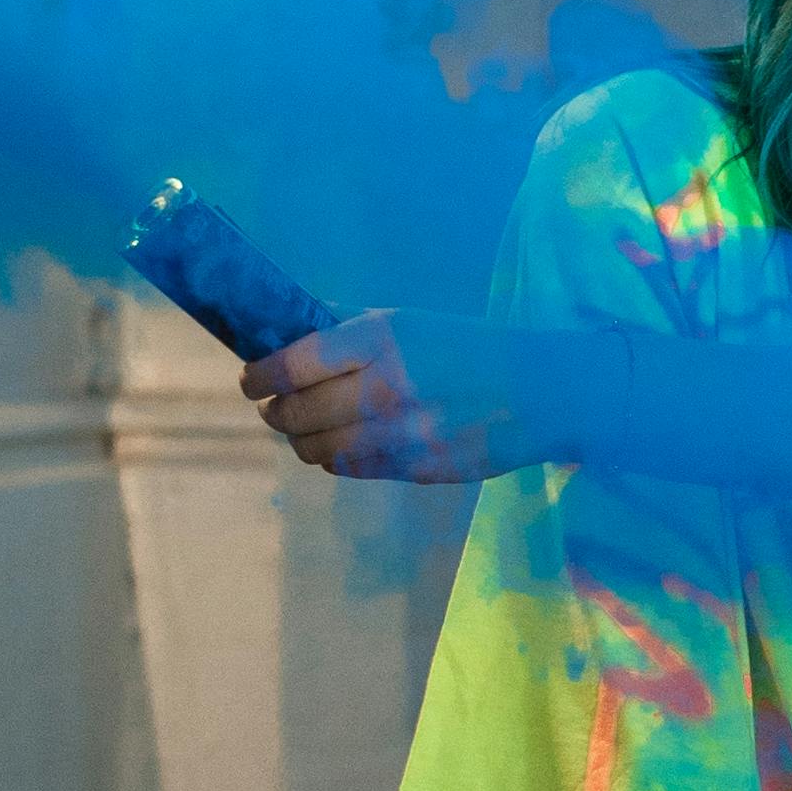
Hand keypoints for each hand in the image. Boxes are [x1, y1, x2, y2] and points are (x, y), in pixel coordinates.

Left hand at [243, 311, 488, 482]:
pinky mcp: (413, 470)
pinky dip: (333, 458)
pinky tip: (343, 443)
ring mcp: (399, 436)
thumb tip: (288, 322)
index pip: (291, 365)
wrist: (539, 392)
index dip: (259, 376)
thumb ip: (346, 323)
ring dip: (300, 439)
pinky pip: (348, 469)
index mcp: (379, 340)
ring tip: (306, 427)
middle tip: (275, 405)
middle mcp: (384, 388)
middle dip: (275, 410)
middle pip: (295, 413)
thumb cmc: (467, 347)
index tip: (252, 379)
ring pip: (314, 449)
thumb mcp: (408, 320)